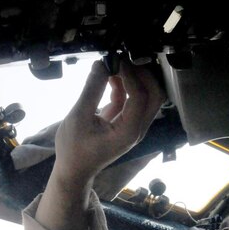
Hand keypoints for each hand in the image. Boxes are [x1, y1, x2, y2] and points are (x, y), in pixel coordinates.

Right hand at [53, 59, 165, 186]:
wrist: (74, 170)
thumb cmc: (74, 150)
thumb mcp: (79, 118)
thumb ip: (92, 90)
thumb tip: (101, 64)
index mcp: (129, 131)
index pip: (141, 97)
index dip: (131, 75)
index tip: (116, 59)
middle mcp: (137, 128)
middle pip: (154, 96)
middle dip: (142, 75)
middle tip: (123, 60)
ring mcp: (133, 125)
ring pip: (146, 96)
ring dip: (134, 78)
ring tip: (114, 64)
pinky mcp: (124, 121)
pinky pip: (131, 99)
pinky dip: (124, 85)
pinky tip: (109, 75)